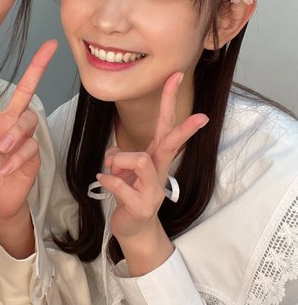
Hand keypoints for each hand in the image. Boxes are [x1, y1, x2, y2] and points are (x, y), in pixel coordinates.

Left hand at [0, 37, 56, 245]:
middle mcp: (7, 123)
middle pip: (24, 90)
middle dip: (37, 67)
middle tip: (49, 47)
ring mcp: (22, 137)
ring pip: (27, 119)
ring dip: (14, 133)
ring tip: (2, 150)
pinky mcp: (33, 152)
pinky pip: (30, 146)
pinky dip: (17, 157)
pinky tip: (7, 168)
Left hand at [97, 72, 207, 272]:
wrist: (134, 228)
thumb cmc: (130, 193)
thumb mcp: (126, 170)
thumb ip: (121, 155)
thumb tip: (113, 152)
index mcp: (156, 157)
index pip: (165, 124)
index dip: (168, 100)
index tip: (175, 76)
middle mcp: (159, 170)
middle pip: (172, 143)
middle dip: (185, 129)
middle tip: (202, 117)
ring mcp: (154, 190)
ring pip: (140, 160)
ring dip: (119, 158)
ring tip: (110, 166)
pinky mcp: (142, 205)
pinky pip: (120, 184)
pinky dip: (106, 179)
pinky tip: (102, 181)